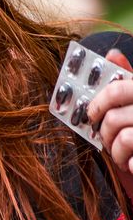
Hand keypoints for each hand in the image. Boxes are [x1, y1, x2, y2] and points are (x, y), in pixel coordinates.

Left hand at [88, 48, 132, 172]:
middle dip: (104, 133)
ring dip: (117, 153)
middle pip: (113, 117)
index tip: (90, 117)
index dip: (96, 104)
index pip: (115, 89)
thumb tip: (112, 54)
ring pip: (123, 139)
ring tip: (123, 156)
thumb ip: (128, 80)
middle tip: (108, 140)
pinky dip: (130, 165)